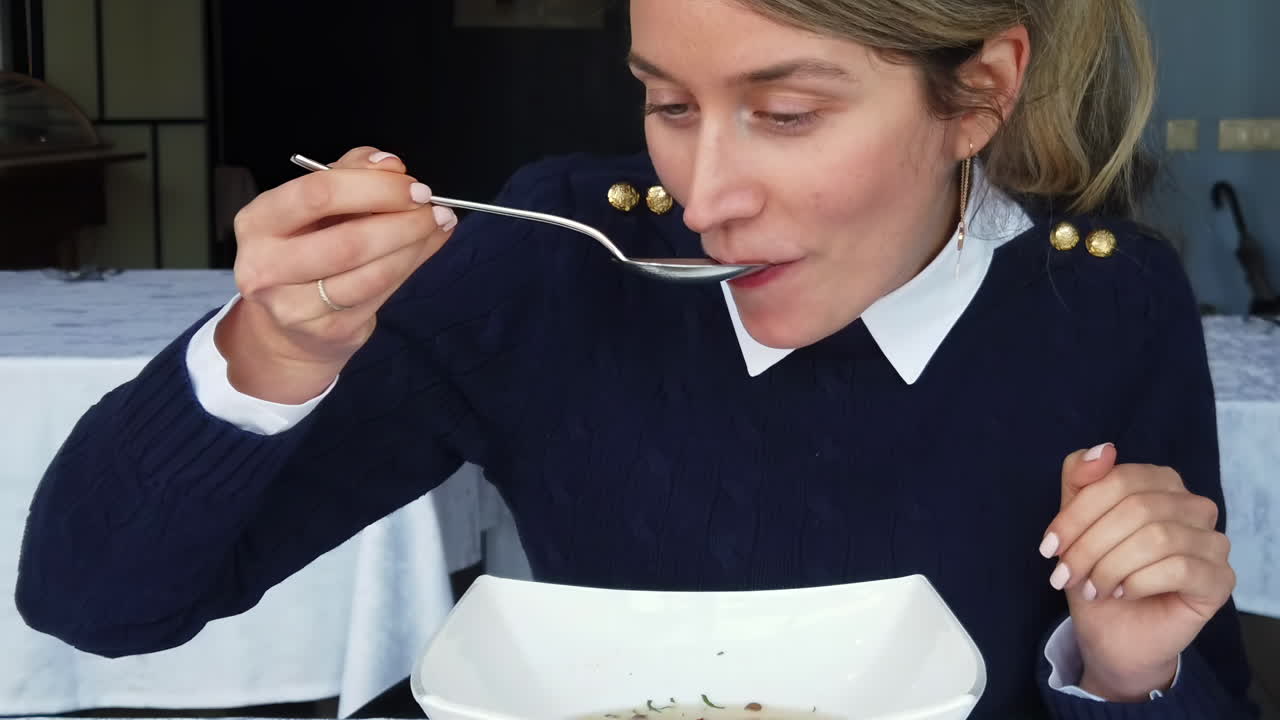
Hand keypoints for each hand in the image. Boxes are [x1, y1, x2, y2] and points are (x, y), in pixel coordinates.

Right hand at [220, 147, 456, 401]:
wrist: (286, 326)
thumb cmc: (304, 248)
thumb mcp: (315, 205)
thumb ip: (349, 174)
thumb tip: (389, 164)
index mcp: (258, 222)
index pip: (317, 195)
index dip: (373, 188)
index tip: (412, 185)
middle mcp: (266, 267)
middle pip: (348, 241)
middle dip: (402, 222)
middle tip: (433, 209)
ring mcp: (294, 307)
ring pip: (370, 274)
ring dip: (414, 246)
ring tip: (438, 225)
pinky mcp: (327, 331)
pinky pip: (380, 295)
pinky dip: (410, 266)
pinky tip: (425, 248)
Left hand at [1040, 443, 1235, 700]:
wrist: (1113, 633)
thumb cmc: (1097, 574)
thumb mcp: (1075, 524)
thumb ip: (1081, 481)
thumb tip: (1103, 449)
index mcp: (1161, 483)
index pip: (1120, 479)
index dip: (1078, 514)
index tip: (1049, 547)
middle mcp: (1194, 506)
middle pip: (1137, 508)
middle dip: (1089, 545)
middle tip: (1066, 574)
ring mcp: (1212, 542)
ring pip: (1156, 538)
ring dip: (1110, 567)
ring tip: (1092, 587)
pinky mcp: (1220, 579)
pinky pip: (1178, 568)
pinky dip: (1138, 582)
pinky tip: (1123, 593)